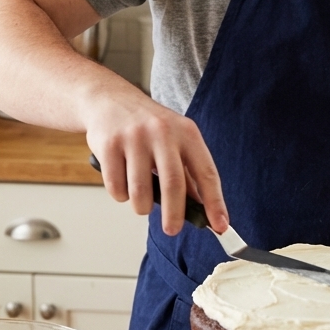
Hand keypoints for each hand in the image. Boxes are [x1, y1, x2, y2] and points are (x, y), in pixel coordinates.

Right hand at [84, 82, 227, 237]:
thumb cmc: (147, 126)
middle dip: (175, 215)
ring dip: (142, 207)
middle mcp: (162, 132)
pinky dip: (121, 195)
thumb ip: (188, 173)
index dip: (215, 202)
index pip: (206, 172)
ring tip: (142, 202)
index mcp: (187, 132)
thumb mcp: (175, 140)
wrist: (109, 100)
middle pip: (174, 184)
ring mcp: (134, 138)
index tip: (220, 226)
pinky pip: (116, 187)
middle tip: (172, 230)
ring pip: (141, 192)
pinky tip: (122, 182)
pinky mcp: (109, 145)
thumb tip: (203, 210)